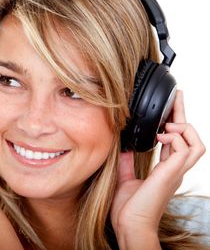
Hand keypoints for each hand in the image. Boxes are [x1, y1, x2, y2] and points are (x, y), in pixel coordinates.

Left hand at [111, 91, 205, 240]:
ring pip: (197, 144)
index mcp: (166, 171)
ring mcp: (176, 172)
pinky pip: (184, 149)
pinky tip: (161, 135)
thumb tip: (124, 147)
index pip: (177, 143)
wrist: (130, 225)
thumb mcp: (125, 179)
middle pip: (190, 139)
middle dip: (184, 115)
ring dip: (184, 128)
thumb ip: (127, 162)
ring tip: (168, 124)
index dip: (175, 126)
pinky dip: (174, 137)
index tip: (169, 110)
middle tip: (178, 97)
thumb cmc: (128, 209)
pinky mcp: (171, 173)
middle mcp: (174, 170)